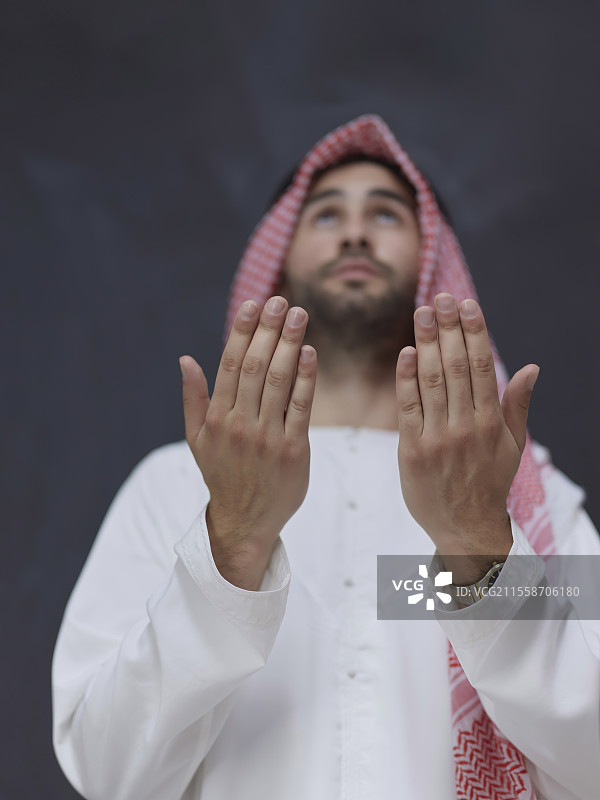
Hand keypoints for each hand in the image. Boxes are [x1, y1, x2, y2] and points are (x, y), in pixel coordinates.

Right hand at [179, 296, 316, 589]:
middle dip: (269, 330)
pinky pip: (301, 407)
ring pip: (279, 381)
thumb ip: (193, 398)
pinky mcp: (294, 450)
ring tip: (298, 316)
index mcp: (217, 418)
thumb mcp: (197, 439)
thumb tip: (186, 359)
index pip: (231, 364)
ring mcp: (267, 437)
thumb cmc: (222, 474)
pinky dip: (305, 378)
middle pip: (257, 366)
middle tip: (281, 302)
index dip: (243, 331)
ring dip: (289, 344)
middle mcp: (240, 424)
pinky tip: (309, 353)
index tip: (254, 305)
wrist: (245, 521)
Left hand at [395, 293, 538, 580]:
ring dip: (427, 343)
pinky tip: (406, 353)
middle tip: (440, 297)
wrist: (465, 526)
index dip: (474, 332)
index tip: (467, 304)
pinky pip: (409, 408)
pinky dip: (406, 379)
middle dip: (449, 328)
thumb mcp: (513, 446)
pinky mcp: (413, 449)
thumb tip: (531, 367)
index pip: (481, 366)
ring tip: (423, 313)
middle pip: (456, 367)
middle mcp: (466, 425)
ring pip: (432, 381)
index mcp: (491, 421)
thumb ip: (517, 405)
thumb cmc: (489, 481)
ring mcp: (439, 437)